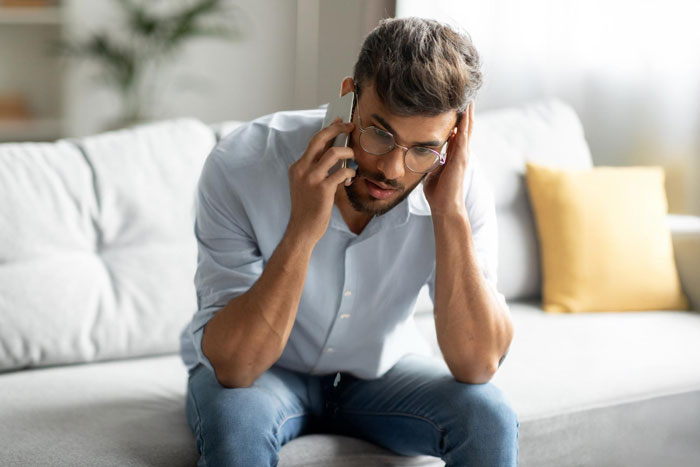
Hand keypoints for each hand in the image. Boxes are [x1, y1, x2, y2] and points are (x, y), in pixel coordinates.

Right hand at [287, 119, 355, 244]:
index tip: (340, 123)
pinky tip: (351, 177)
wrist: (301, 229)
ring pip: (334, 153)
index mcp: (297, 167)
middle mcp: (302, 169)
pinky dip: (350, 172)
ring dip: (347, 153)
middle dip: (337, 129)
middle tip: (350, 126)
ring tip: (352, 159)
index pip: (314, 142)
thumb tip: (336, 154)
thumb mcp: (306, 184)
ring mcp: (311, 178)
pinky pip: (342, 172)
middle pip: (320, 139)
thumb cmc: (307, 208)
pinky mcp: (323, 189)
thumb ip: (317, 169)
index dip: (328, 130)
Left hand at [422, 100, 474, 216]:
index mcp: (454, 154)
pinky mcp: (461, 158)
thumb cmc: (438, 192)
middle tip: (466, 92)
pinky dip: (465, 123)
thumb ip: (432, 160)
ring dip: (468, 112)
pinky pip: (463, 136)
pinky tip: (465, 111)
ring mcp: (463, 154)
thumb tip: (424, 153)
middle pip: (465, 126)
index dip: (457, 117)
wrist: (445, 206)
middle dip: (466, 110)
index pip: (457, 130)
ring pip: (467, 128)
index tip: (454, 102)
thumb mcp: (432, 170)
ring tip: (468, 95)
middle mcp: (461, 152)